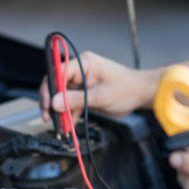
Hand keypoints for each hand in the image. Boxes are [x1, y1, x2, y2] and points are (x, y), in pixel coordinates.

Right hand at [38, 51, 154, 121]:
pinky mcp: (84, 92)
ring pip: (62, 95)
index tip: (47, 105)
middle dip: (51, 102)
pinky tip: (67, 124)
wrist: (141, 94)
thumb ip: (77, 100)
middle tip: (48, 118)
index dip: (50, 89)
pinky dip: (68, 113)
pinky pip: (70, 102)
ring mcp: (81, 81)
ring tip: (60, 126)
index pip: (58, 72)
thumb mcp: (101, 96)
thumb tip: (54, 103)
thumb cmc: (127, 89)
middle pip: (57, 84)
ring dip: (60, 111)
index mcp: (84, 62)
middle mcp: (80, 69)